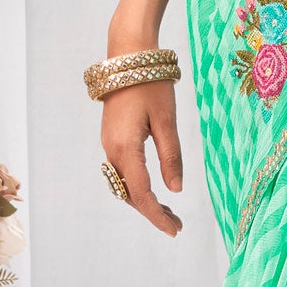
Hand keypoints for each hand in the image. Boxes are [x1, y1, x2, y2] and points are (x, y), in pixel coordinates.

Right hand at [101, 77, 182, 236]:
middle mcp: (111, 150)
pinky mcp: (111, 137)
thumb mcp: (167, 121)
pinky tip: (152, 188)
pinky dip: (136, 185)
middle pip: (129, 193)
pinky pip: (121, 171)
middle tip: (178, 224)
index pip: (141, 193)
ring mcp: (108, 144)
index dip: (157, 215)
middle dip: (152, 211)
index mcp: (126, 148)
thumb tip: (176, 189)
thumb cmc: (151, 84)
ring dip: (143, 199)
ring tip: (169, 210)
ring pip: (123, 184)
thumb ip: (171, 156)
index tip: (175, 230)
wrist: (128, 55)